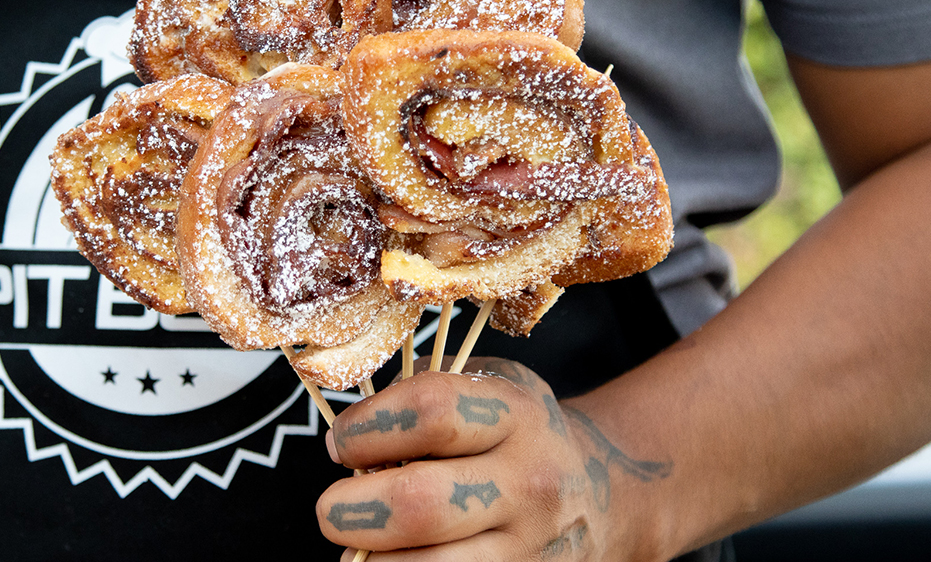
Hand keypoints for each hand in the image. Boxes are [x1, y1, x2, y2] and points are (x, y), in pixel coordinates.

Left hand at [317, 358, 670, 559]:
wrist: (600, 490)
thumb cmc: (515, 430)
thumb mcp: (486, 386)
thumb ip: (421, 394)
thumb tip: (348, 438)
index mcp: (514, 412)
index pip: (429, 412)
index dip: (366, 427)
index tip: (340, 443)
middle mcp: (529, 479)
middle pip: (419, 502)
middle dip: (352, 510)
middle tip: (330, 510)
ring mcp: (530, 544)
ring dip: (373, 560)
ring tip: (355, 546)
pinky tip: (389, 561)